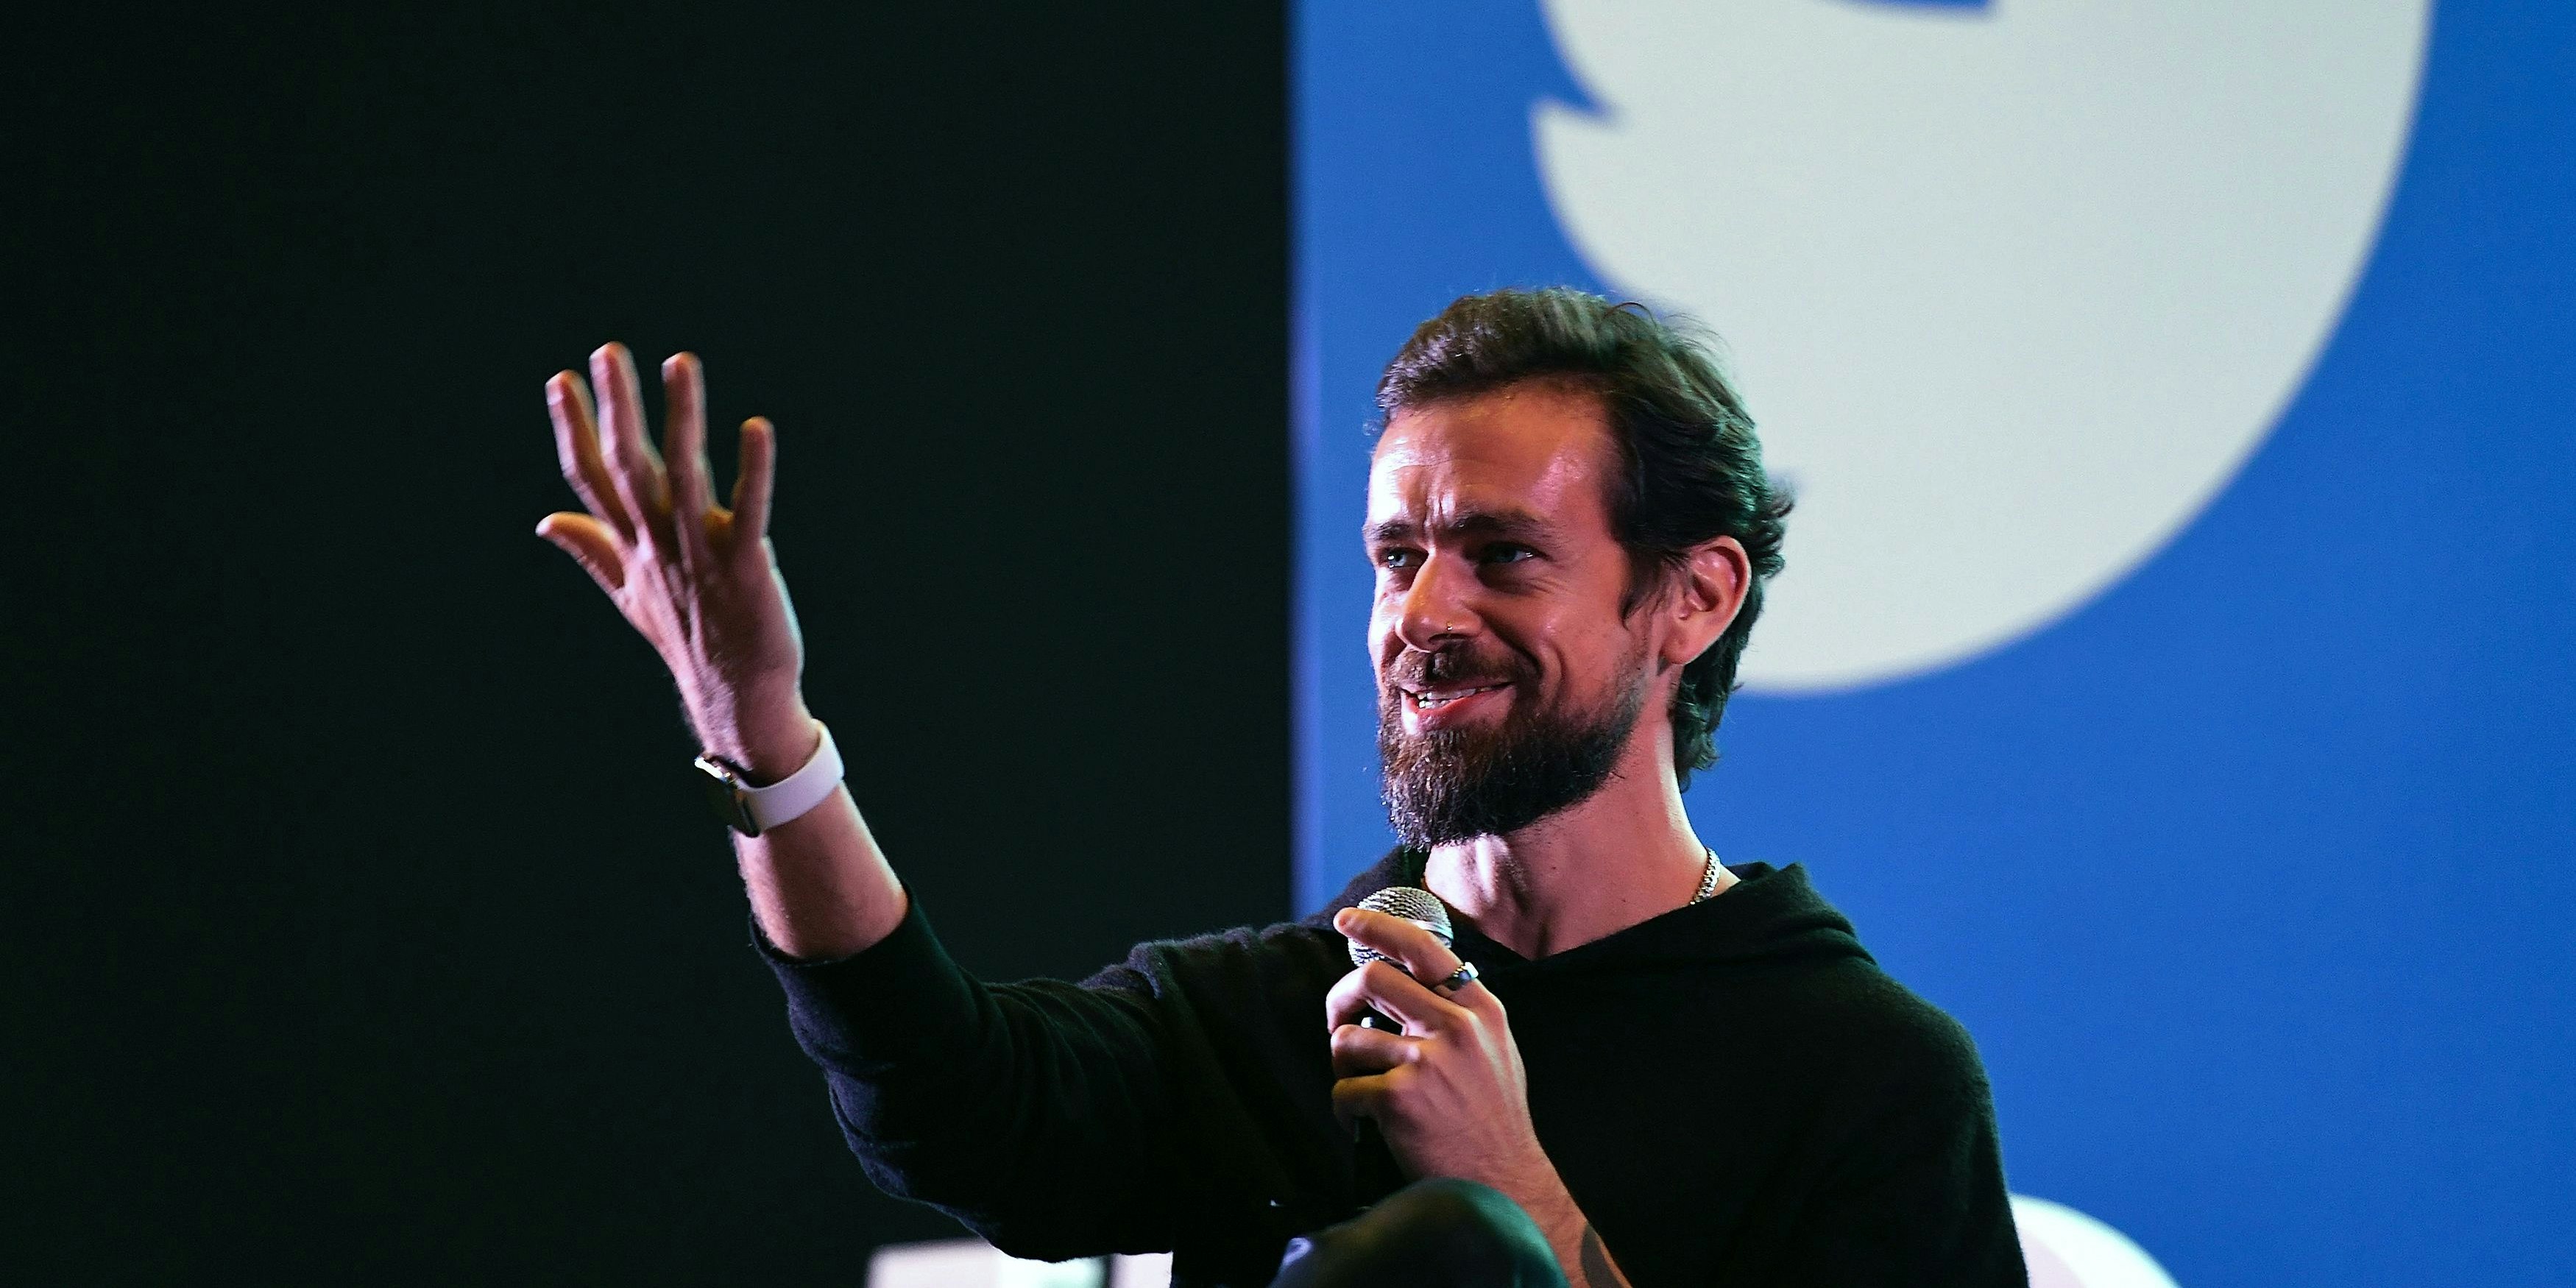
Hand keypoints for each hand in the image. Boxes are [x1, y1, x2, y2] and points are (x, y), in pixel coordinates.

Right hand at [537, 345, 813, 776]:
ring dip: (682, 419)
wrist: (737, 699)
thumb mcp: (629, 594)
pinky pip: (750, 512)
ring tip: (679, 361)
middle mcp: (659, 546)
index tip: (560, 378)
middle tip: (607, 351)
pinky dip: (753, 472)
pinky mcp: (747, 569)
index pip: (591, 480)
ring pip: (684, 479)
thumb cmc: (687, 640)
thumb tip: (545, 520)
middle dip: (617, 410)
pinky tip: (758, 427)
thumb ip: (592, 550)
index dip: (575, 430)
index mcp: (632, 547)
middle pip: (628, 469)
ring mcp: (701, 557)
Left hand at [1326, 907, 1549, 1187]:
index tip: (1348, 921)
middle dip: (1341, 1000)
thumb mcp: (1495, 1051)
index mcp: (1480, 1010)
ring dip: (1345, 1066)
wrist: (1505, 1185)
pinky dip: (1346, 1110)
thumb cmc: (1493, 1122)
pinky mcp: (1399, 1099)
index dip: (1377, 928)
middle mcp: (1455, 1027)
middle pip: (1372, 979)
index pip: (1422, 948)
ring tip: (1366, 1090)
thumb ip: (1459, 1013)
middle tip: (1339, 1022)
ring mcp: (1426, 1062)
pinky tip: (1367, 1124)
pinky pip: (1343, 1090)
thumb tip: (1407, 980)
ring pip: (1348, 1038)